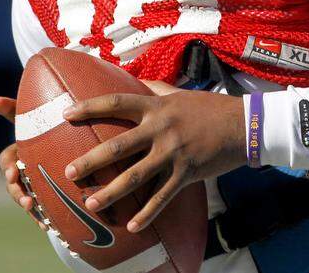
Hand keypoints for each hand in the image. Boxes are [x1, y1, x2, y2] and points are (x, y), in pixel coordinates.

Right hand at [0, 96, 47, 230]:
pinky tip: (47, 225)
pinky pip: (38, 210)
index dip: (9, 167)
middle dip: (18, 193)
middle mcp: (21, 170)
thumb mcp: (33, 117)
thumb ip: (14, 111)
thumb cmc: (42, 126)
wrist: (62, 145)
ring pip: (24, 198)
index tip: (13, 173)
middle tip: (26, 199)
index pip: (7, 160)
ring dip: (27, 206)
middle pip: (14, 185)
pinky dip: (41, 218)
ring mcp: (30, 185)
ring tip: (35, 211)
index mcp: (18, 153)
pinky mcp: (41, 197)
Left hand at [62, 85, 246, 232]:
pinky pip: (163, 197)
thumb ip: (154, 89)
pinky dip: (147, 214)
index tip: (66, 116)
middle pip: (118, 146)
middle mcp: (160, 129)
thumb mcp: (177, 93)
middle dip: (90, 160)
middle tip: (68, 172)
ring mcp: (173, 152)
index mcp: (155, 106)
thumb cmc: (208, 108)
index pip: (115, 103)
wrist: (243, 125)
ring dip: (111, 192)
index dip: (89, 108)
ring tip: (90, 203)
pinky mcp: (187, 173)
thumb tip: (133, 81)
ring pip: (136, 176)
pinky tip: (132, 227)